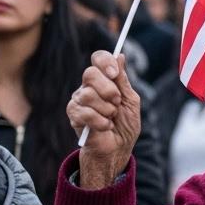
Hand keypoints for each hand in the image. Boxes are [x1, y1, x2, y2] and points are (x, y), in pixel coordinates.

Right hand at [68, 51, 141, 188]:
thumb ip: (123, 80)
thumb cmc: (125, 125)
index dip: (105, 62)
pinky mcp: (74, 115)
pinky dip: (100, 121)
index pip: (98, 58)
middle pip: (89, 73)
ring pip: (87, 94)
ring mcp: (79, 100)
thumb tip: (120, 56)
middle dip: (108, 89)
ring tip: (111, 118)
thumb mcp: (130, 100)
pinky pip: (85, 112)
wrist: (118, 148)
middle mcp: (88, 86)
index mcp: (104, 79)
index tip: (114, 73)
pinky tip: (105, 127)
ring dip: (106, 109)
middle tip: (116, 102)